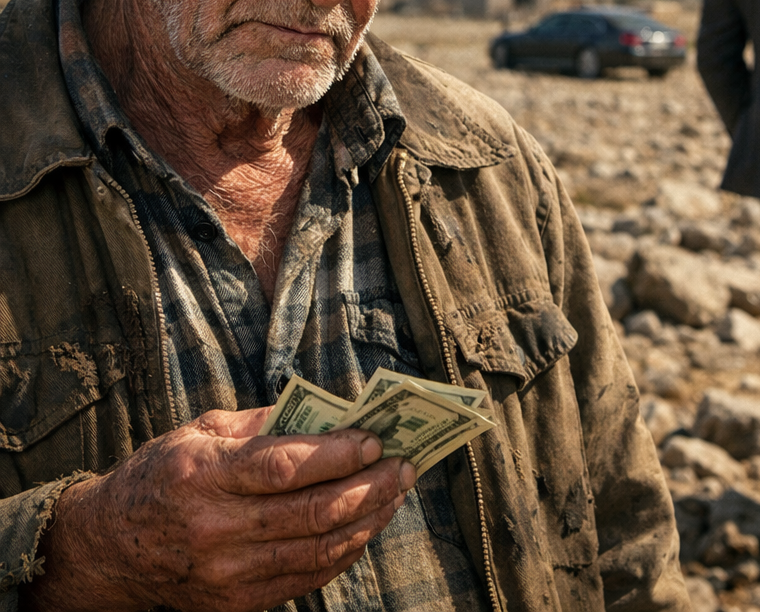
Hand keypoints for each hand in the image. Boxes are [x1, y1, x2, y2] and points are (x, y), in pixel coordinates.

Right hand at [26, 407, 414, 611]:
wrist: (109, 549)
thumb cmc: (161, 474)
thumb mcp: (200, 430)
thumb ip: (261, 421)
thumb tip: (325, 413)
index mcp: (204, 475)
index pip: (284, 467)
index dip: (336, 454)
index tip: (375, 439)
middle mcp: (216, 529)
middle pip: (311, 512)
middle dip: (370, 487)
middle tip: (405, 466)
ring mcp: (226, 574)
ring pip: (318, 549)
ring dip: (368, 519)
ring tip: (396, 492)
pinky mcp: (236, 603)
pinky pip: (306, 577)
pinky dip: (344, 551)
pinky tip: (366, 525)